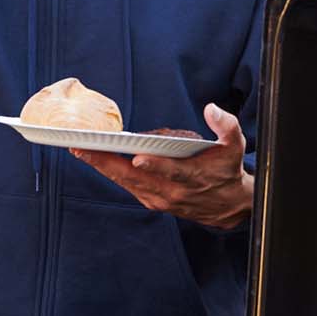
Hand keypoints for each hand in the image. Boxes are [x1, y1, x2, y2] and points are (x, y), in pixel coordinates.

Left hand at [71, 103, 253, 228]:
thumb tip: (211, 109)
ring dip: (103, 167)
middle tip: (84, 148)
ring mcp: (160, 199)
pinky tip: (95, 159)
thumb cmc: (227, 170)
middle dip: (108, 163)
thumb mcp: (235, 146)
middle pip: (136, 178)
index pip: (173, 172)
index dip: (155, 165)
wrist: (227, 206)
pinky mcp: (152, 202)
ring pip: (127, 183)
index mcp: (193, 177)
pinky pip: (127, 186)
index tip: (137, 157)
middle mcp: (173, 192)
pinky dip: (110, 173)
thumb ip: (226, 126)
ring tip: (81, 150)